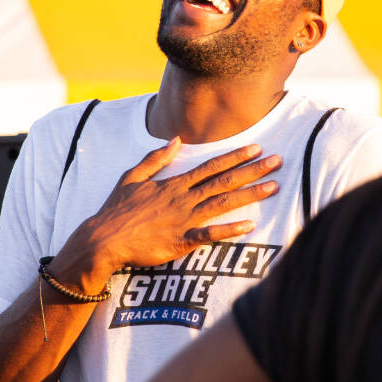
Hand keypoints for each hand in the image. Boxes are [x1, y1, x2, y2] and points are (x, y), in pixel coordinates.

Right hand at [68, 139, 282, 283]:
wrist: (103, 240)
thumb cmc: (116, 210)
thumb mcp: (132, 176)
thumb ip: (156, 158)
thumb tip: (175, 140)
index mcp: (174, 184)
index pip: (212, 166)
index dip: (236, 157)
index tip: (257, 148)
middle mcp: (183, 199)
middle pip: (224, 181)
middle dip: (253, 170)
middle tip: (278, 161)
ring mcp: (183, 220)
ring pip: (222, 203)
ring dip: (250, 194)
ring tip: (273, 186)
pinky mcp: (180, 241)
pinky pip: (208, 235)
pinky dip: (229, 230)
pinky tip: (249, 225)